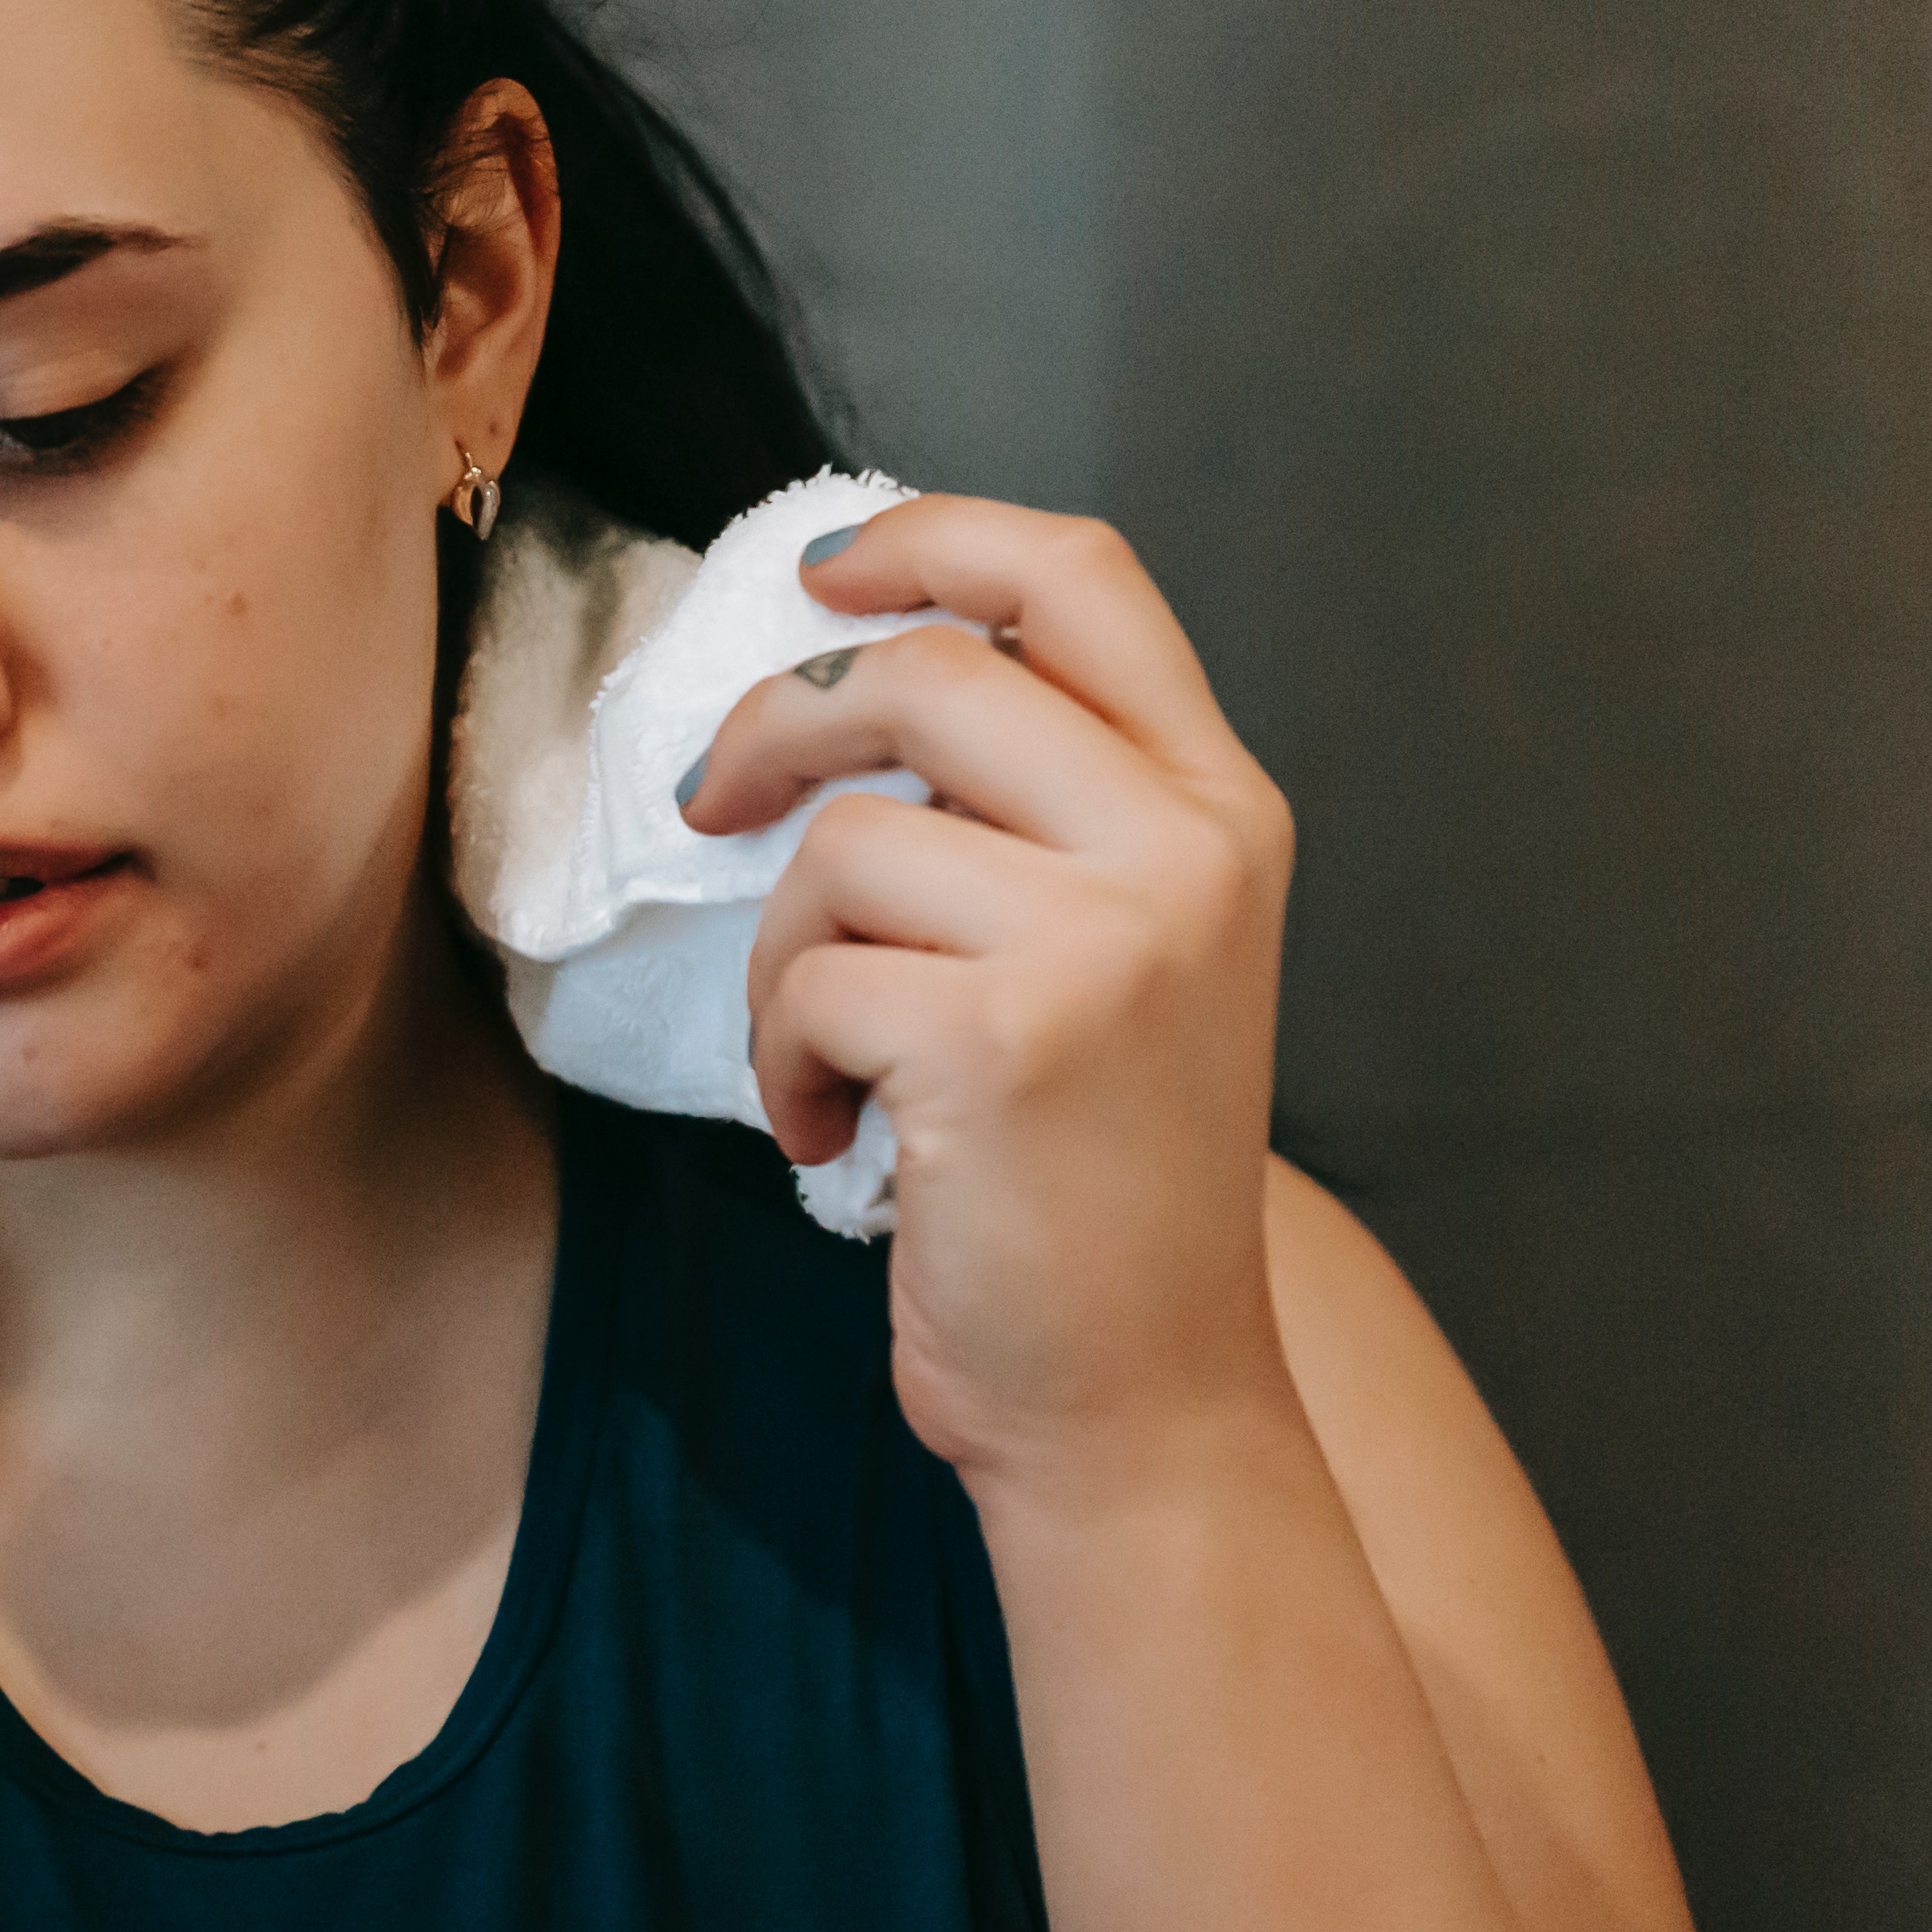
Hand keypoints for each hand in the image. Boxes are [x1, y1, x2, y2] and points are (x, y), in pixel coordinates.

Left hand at [675, 497, 1298, 1490]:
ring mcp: (1108, 940)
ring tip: (831, 1061)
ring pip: (844, 845)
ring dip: (786, 960)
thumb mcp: (1117, 955)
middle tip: (712, 804)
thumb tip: (844, 678)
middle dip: (778, 728)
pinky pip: (811, 980)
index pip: (1082, 579)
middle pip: (927, 671)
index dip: (932, 537)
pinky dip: (784, 1064)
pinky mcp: (1004, 1035)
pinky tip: (837, 1137)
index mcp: (1219, 806)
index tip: (819, 571)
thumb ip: (1034, 810)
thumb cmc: (1089, 1179)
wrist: (1140, 1394)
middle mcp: (1186, 850)